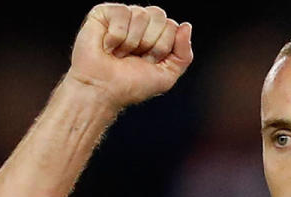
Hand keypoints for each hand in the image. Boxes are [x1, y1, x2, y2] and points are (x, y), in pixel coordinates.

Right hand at [66, 3, 192, 108]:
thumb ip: (184, 54)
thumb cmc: (131, 85)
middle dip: (149, 43)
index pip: (172, 26)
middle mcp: (142, 23)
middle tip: (134, 57)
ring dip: (131, 42)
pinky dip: (116, 35)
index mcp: (157, 35)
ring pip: (141, 14)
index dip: (162, 48)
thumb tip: (186, 26)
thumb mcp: (167, 75)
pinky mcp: (104, 13)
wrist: (103, 90)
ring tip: (119, 53)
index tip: (148, 62)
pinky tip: (108, 46)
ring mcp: (123, 17)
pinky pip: (122, 12)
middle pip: (159, 16)